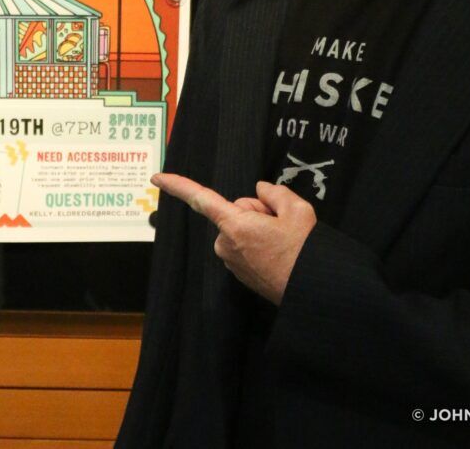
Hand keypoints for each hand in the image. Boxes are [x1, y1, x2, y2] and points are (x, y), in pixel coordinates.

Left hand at [152, 174, 315, 303]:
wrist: (313, 292)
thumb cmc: (304, 251)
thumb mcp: (297, 209)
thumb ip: (274, 192)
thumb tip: (261, 190)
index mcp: (234, 225)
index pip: (200, 199)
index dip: (177, 185)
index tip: (156, 178)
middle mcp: (225, 244)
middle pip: (235, 212)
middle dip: (255, 213)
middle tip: (280, 225)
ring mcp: (231, 261)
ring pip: (241, 229)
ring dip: (258, 230)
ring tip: (282, 243)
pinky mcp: (239, 273)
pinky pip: (244, 246)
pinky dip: (258, 244)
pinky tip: (278, 253)